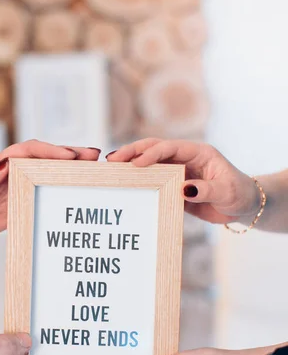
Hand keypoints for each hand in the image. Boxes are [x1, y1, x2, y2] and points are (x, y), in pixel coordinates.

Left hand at [0, 141, 100, 241]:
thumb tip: (3, 164)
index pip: (26, 152)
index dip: (48, 152)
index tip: (67, 156)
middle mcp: (11, 173)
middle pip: (44, 159)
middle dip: (69, 155)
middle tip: (94, 156)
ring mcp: (17, 188)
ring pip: (47, 176)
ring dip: (70, 173)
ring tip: (94, 172)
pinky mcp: (20, 204)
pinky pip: (43, 197)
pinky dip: (61, 194)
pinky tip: (77, 195)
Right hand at [108, 138, 259, 224]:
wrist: (243, 206)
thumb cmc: (239, 194)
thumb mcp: (226, 192)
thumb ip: (205, 190)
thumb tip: (184, 189)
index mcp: (198, 152)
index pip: (170, 148)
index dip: (152, 154)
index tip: (136, 163)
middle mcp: (185, 159)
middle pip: (155, 150)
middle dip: (133, 152)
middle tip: (112, 159)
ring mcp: (178, 172)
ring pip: (151, 165)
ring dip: (132, 166)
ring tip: (111, 169)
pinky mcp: (175, 187)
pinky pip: (155, 183)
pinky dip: (139, 184)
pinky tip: (124, 187)